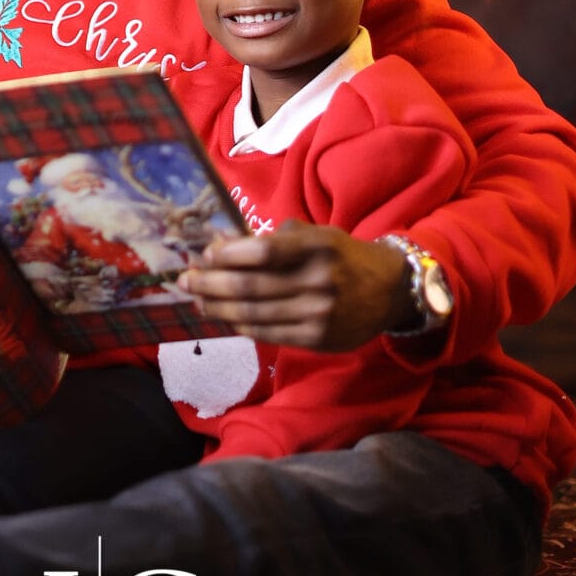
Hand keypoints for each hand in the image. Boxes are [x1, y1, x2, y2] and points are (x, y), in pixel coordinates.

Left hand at [180, 221, 411, 351]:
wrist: (390, 291)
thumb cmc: (343, 256)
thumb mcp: (316, 235)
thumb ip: (273, 239)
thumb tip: (222, 244)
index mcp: (318, 247)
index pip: (263, 252)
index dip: (228, 254)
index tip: (205, 254)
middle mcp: (318, 281)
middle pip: (251, 285)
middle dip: (211, 283)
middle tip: (185, 280)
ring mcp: (318, 314)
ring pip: (255, 313)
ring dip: (219, 308)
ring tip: (197, 301)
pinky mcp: (317, 340)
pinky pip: (269, 334)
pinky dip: (242, 326)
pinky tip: (225, 318)